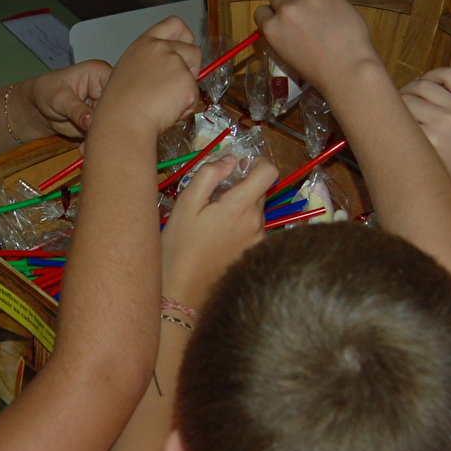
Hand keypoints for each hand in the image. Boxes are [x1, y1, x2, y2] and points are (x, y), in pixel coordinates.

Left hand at [16, 58, 114, 138]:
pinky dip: (93, 143)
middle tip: (93, 134)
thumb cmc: (47, 91)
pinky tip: (83, 148)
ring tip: (85, 144)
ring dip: (100, 136)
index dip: (116, 101)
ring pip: (111, 124)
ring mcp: (104, 108)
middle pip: (117, 108)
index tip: (106, 117)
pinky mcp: (99, 123)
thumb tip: (91, 121)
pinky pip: (102, 135)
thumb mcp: (60, 98)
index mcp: (100, 73)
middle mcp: (107, 90)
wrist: (38, 108)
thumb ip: (76, 110)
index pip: (117, 85)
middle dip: (107, 123)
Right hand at [87, 16, 201, 138]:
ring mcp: (176, 64)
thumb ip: (151, 61)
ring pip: (197, 75)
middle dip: (191, 67)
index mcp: (145, 43)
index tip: (184, 47)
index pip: (174, 24)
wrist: (122, 121)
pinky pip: (194, 96)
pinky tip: (166, 111)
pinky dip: (185, 106)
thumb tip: (170, 68)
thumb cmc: (119, 104)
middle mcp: (162, 48)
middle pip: (193, 50)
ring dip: (187, 88)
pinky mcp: (187, 83)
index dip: (184, 37)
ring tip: (165, 101)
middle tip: (174, 85)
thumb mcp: (129, 69)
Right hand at [161, 158, 276, 304]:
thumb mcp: (186, 204)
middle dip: (241, 186)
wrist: (184, 290)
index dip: (257, 162)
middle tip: (213, 197)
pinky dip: (239, 225)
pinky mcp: (254, 253)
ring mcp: (258, 239)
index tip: (238, 167)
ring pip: (255, 210)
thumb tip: (229, 160)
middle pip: (260, 190)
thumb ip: (208, 175)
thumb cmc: (180, 245)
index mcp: (241, 206)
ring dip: (239, 207)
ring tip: (212, 221)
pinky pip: (252, 228)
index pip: (269, 171)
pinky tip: (218, 237)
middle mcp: (257, 222)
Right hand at [254, 0, 382, 93]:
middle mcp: (286, 10)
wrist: (346, 68)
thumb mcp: (288, 56)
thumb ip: (283, 34)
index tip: (280, 18)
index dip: (271, 13)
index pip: (261, 11)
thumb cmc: (317, 71)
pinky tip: (337, 13)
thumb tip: (290, 23)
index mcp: (272, 29)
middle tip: (298, 8)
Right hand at [399, 67, 450, 203]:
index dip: (386, 116)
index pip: (397, 118)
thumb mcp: (430, 166)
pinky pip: (448, 74)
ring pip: (423, 84)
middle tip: (394, 108)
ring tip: (409, 95)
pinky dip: (433, 75)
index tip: (380, 117)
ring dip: (410, 87)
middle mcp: (444, 121)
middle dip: (395, 102)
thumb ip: (410, 146)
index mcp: (431, 141)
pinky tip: (428, 84)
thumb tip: (387, 125)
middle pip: (406, 99)